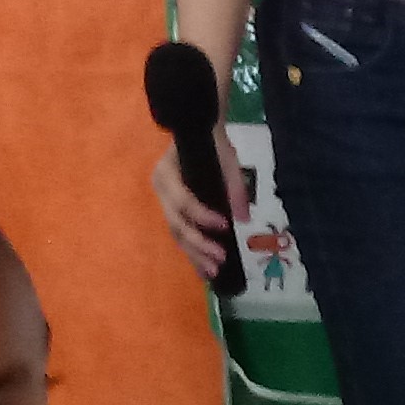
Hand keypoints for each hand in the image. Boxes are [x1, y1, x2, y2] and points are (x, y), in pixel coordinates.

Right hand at [146, 135, 249, 282]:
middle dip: (198, 244)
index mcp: (167, 171)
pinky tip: (205, 270)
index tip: (225, 226)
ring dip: (195, 255)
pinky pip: (181, 235)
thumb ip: (234, 186)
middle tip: (220, 260)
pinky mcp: (174, 212)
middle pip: (176, 223)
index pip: (183, 200)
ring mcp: (165, 202)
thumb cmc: (212, 143)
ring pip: (176, 234)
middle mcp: (161, 189)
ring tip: (213, 272)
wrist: (199, 132)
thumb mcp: (226, 158)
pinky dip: (193, 253)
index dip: (202, 216)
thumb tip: (244, 218)